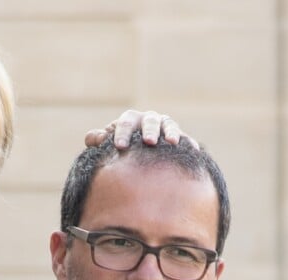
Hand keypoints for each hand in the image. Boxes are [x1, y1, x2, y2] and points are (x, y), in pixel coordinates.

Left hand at [84, 109, 198, 149]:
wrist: (141, 151)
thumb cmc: (122, 146)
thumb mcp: (108, 142)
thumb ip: (98, 140)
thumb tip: (93, 139)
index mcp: (131, 119)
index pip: (126, 123)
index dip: (122, 133)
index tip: (119, 146)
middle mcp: (149, 120)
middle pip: (149, 121)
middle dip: (149, 131)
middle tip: (148, 142)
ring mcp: (165, 127)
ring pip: (169, 125)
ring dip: (171, 132)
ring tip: (173, 142)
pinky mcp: (180, 137)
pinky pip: (186, 138)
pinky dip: (189, 143)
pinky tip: (194, 150)